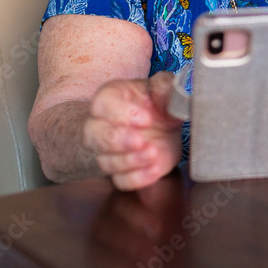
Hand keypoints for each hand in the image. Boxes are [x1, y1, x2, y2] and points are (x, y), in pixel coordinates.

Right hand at [81, 71, 182, 190]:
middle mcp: (101, 125)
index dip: (121, 112)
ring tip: (153, 153)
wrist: (165, 126)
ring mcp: (108, 152)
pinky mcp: (121, 172)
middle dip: (116, 140)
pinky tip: (154, 169)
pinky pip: (120, 181)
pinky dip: (137, 178)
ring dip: (129, 160)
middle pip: (92, 135)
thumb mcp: (165, 89)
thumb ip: (166, 86)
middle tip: (140, 141)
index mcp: (109, 99)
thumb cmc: (158, 103)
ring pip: (105, 161)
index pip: (102, 104)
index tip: (146, 119)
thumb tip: (174, 89)